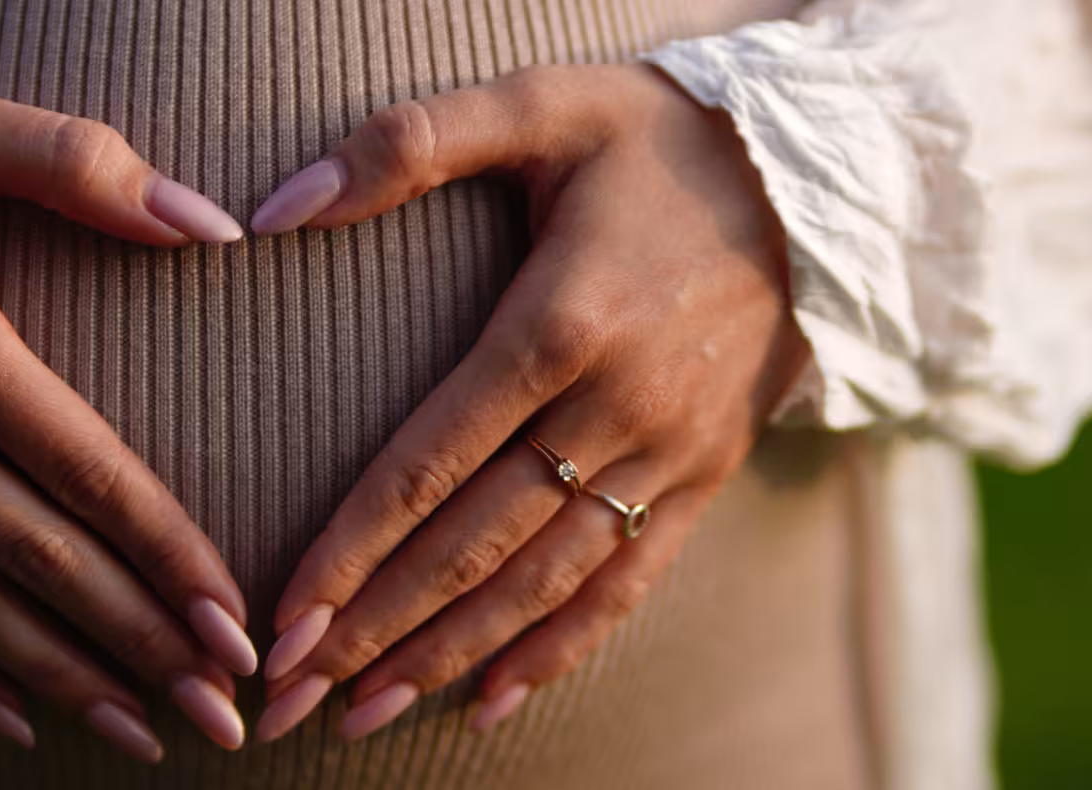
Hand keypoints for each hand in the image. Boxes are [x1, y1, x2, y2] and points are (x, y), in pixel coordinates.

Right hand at [0, 76, 258, 759]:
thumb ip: (81, 165)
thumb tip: (212, 224)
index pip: (82, 468)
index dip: (166, 554)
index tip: (232, 620)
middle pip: (36, 557)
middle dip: (138, 642)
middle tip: (219, 710)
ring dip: (60, 676)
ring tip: (143, 731)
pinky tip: (16, 716)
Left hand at [249, 64, 809, 740]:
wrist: (815, 179)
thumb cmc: (654, 138)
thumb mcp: (540, 104)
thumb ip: (406, 143)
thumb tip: (275, 205)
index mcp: (561, 322)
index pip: (428, 462)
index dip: (348, 549)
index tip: (280, 618)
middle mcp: (616, 406)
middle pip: (474, 544)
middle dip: (375, 628)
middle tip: (285, 697)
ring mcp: (668, 452)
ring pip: (543, 581)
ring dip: (449, 655)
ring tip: (362, 715)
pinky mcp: (704, 476)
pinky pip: (627, 582)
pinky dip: (559, 650)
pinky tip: (490, 703)